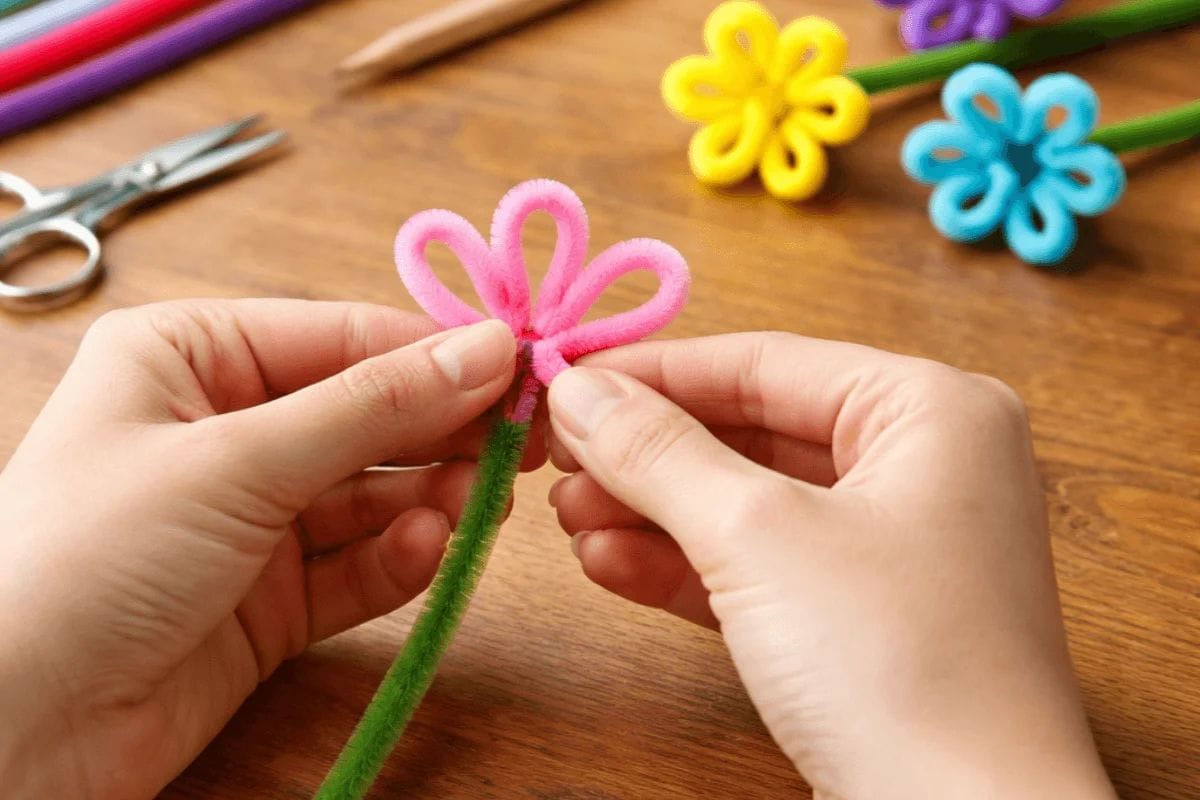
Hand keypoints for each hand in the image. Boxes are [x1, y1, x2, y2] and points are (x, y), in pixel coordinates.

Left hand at [0, 301, 536, 798]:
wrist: (9, 734)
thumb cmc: (84, 558)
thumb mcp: (237, 460)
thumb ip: (374, 407)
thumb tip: (490, 348)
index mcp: (192, 358)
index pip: (344, 338)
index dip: (436, 352)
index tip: (523, 367)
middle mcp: (224, 430)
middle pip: (367, 415)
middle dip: (443, 429)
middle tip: (525, 440)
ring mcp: (251, 518)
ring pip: (372, 494)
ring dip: (429, 498)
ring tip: (478, 503)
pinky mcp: (271, 599)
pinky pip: (357, 564)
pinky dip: (398, 558)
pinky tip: (427, 549)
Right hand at [545, 333, 1114, 799]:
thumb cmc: (897, 667)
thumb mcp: (758, 538)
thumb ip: (661, 452)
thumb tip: (578, 388)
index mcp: (929, 412)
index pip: (765, 361)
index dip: (653, 371)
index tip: (561, 379)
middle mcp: (921, 466)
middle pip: (751, 432)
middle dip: (647, 454)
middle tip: (555, 458)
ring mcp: (893, 549)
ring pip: (748, 505)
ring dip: (654, 512)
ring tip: (567, 519)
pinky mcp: (863, 619)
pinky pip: (761, 568)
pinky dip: (686, 567)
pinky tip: (608, 565)